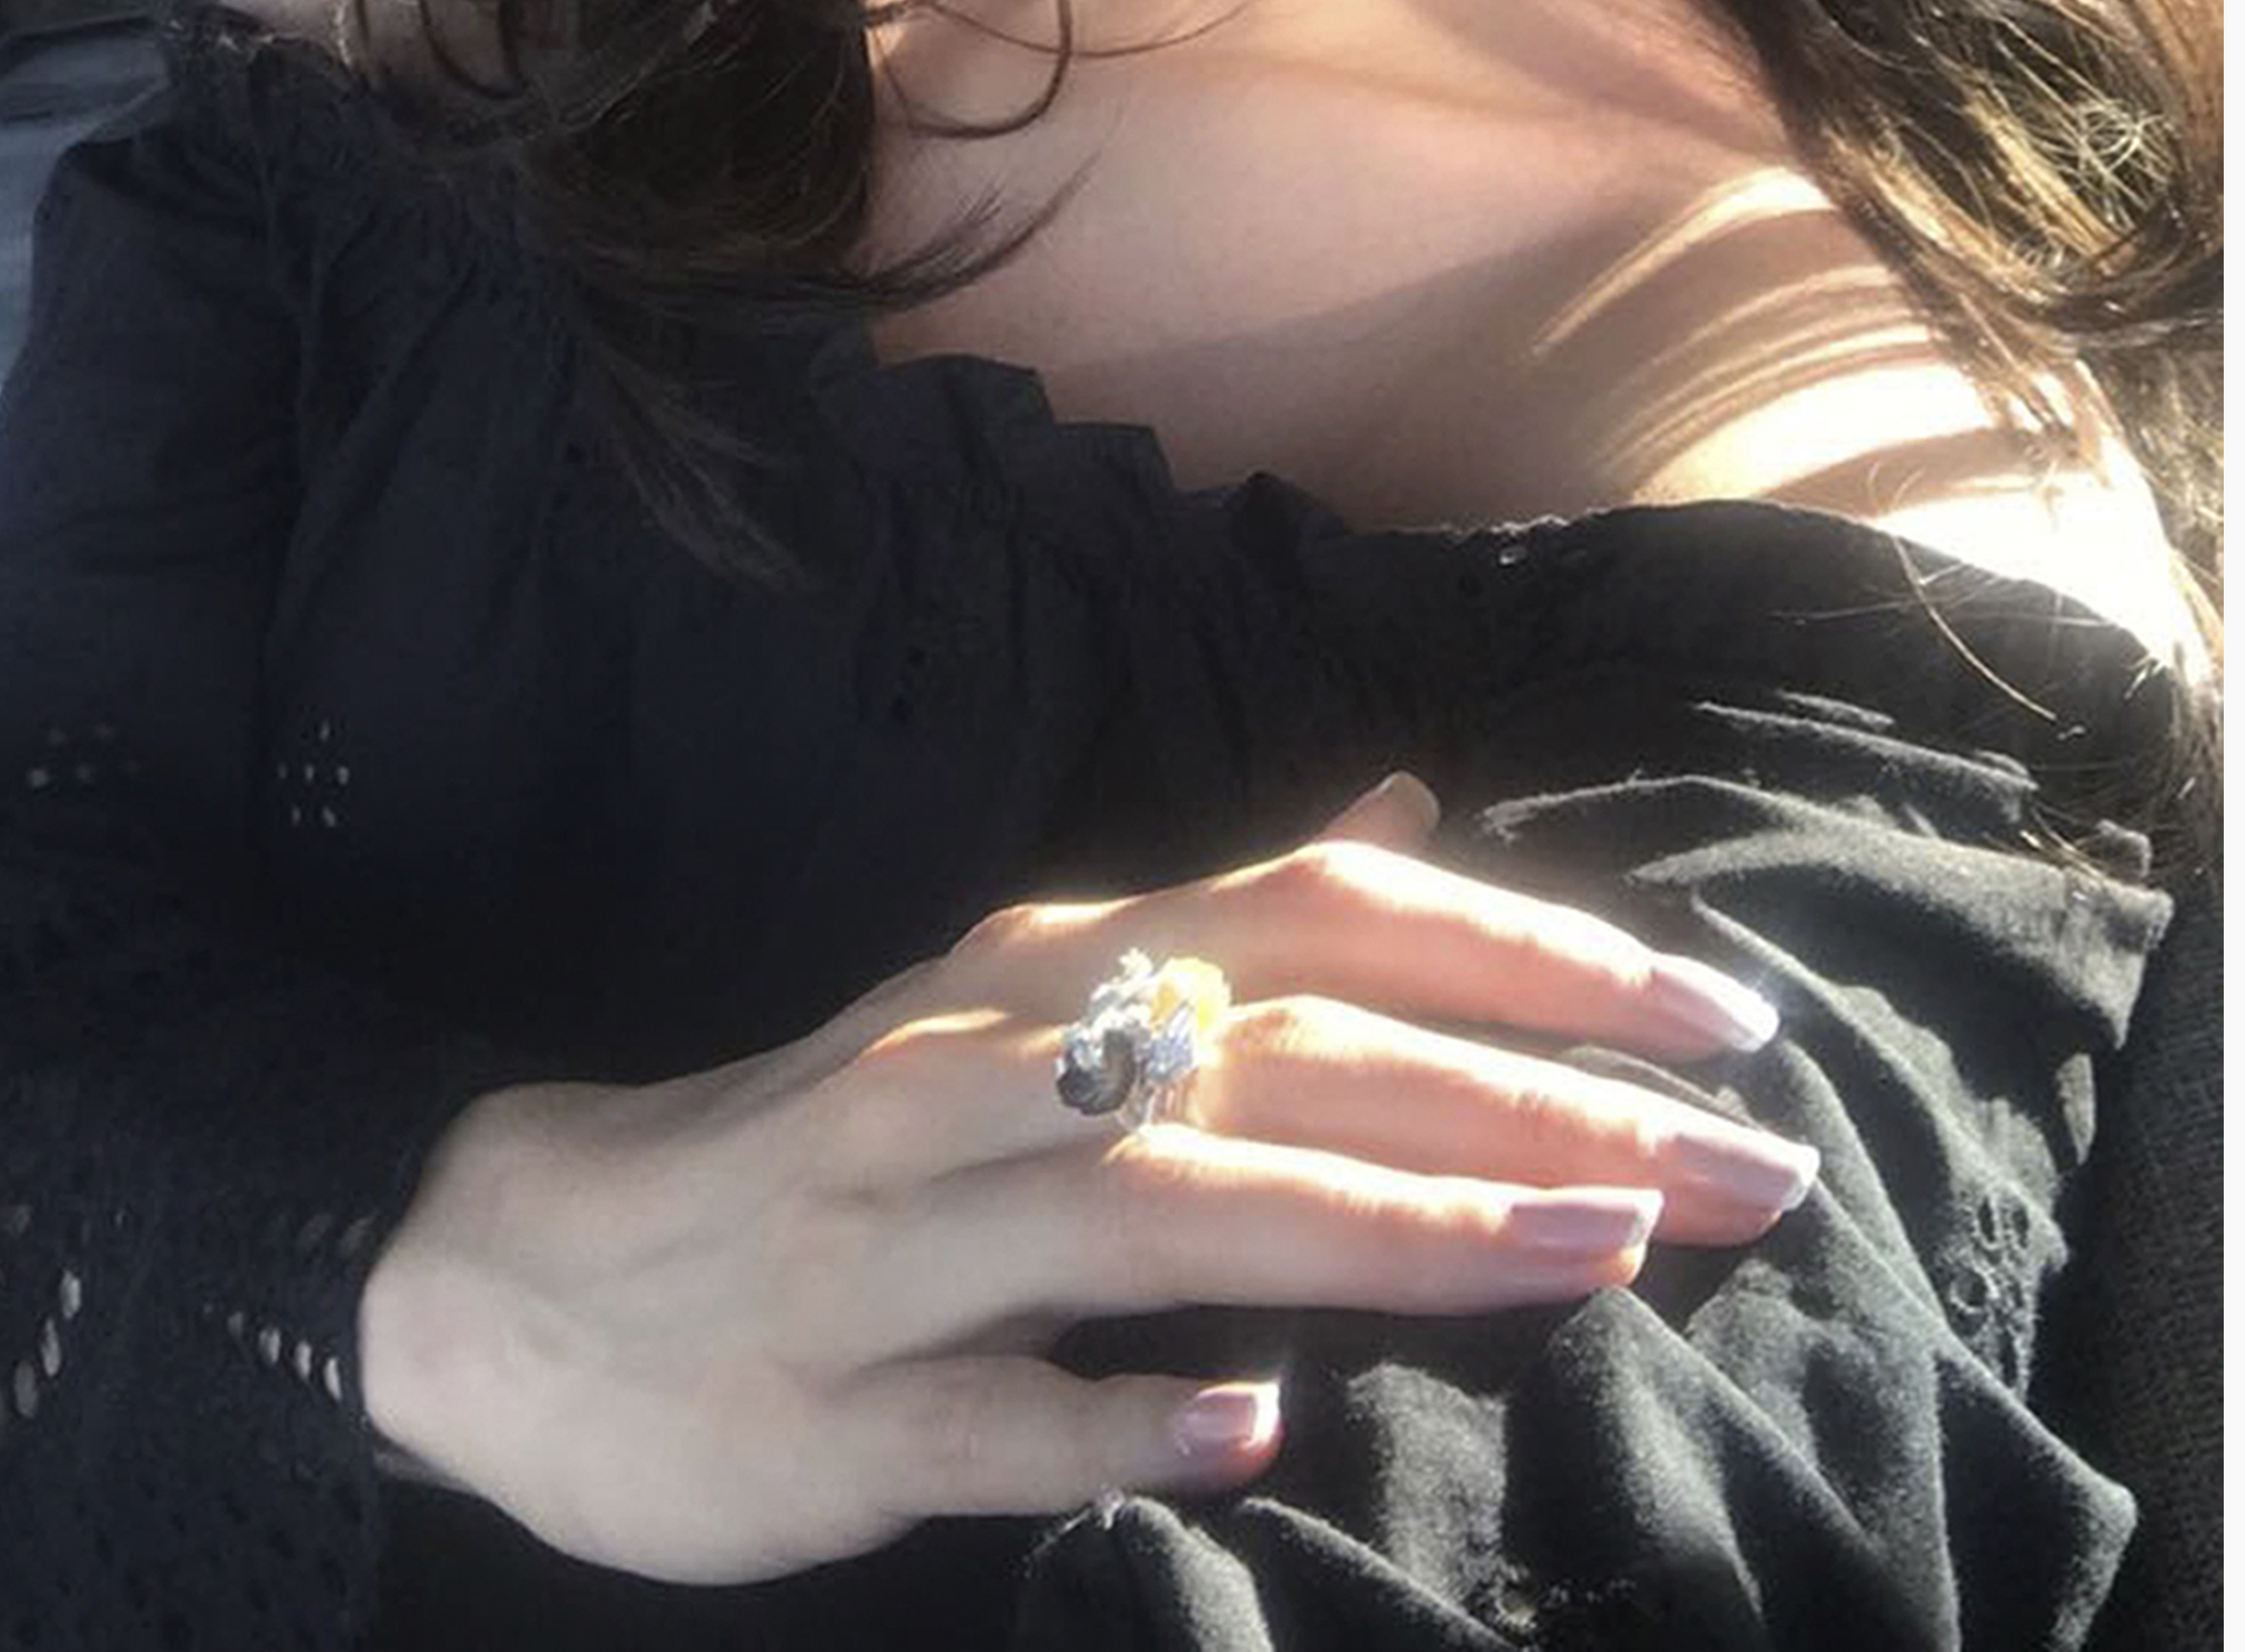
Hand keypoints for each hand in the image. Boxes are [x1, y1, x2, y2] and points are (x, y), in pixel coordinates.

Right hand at [351, 773, 1814, 1584]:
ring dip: (1382, 1227)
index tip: (1727, 1019)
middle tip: (1744, 1169)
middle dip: (1532, 1102)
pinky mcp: (826, 1413)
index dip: (1531, 951)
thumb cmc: (805, 1154)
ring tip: (1582, 1253)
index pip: (1321, 917)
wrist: (500, 1282)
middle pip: (1286, 1058)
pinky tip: (1254, 1428)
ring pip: (1161, 1210)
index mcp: (1041, 980)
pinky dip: (1121, 1414)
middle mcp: (981, 1083)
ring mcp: (899, 1247)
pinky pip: (989, 1410)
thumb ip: (1217, 931)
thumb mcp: (1010, 1007)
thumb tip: (1406, 815)